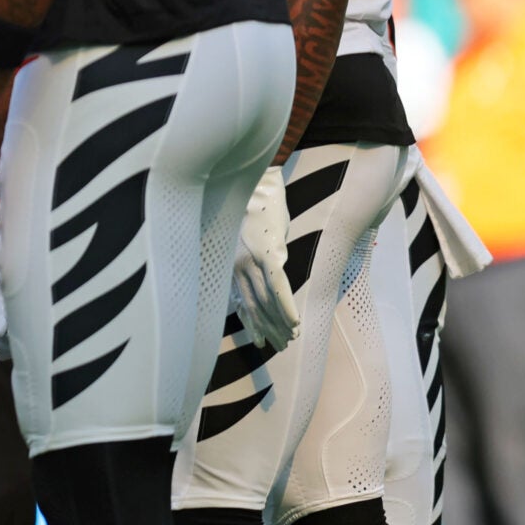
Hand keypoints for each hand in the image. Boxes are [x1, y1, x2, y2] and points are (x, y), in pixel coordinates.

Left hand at [229, 163, 298, 352]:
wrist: (250, 179)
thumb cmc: (247, 200)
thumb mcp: (244, 230)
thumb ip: (250, 250)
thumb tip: (266, 262)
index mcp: (231, 261)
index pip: (243, 300)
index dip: (253, 322)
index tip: (261, 340)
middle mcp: (239, 264)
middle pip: (255, 304)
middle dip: (268, 327)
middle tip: (279, 346)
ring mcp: (252, 259)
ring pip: (266, 299)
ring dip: (279, 322)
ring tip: (289, 339)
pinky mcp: (267, 252)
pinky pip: (277, 284)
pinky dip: (286, 304)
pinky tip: (293, 321)